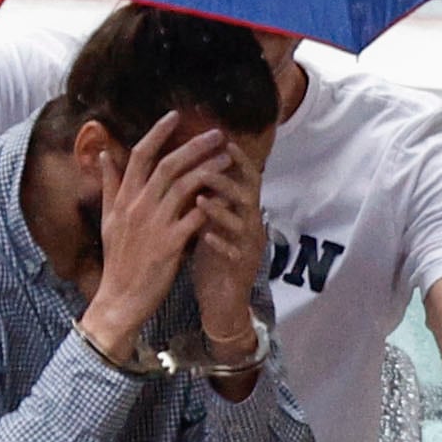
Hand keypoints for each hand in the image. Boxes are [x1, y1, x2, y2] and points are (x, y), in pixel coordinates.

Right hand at [76, 115, 234, 365]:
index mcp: (124, 198)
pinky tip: (227, 195)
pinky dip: (210, 204)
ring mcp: (154, 224)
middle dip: (194, 145)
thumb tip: (105, 154)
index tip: (175, 116)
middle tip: (217, 133)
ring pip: (184, 186)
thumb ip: (109, 185)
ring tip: (228, 159)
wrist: (119, 298)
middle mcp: (138, 206)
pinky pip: (194, 217)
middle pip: (168, 164)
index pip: (140, 155)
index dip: (158, 132)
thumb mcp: (108, 219)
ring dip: (208, 169)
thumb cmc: (117, 260)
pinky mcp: (170, 244)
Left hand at [189, 148, 266, 351]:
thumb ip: (206, 198)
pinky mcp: (241, 269)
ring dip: (222, 208)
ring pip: (243, 221)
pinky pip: (234, 252)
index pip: (245, 178)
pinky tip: (204, 235)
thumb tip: (191, 168)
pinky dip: (219, 242)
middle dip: (228, 178)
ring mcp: (248, 247)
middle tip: (207, 166)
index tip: (220, 140)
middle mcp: (251, 225)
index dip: (236, 159)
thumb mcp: (209, 223)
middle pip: (248, 194)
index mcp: (242, 212)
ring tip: (201, 196)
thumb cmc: (213, 259)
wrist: (222, 302)